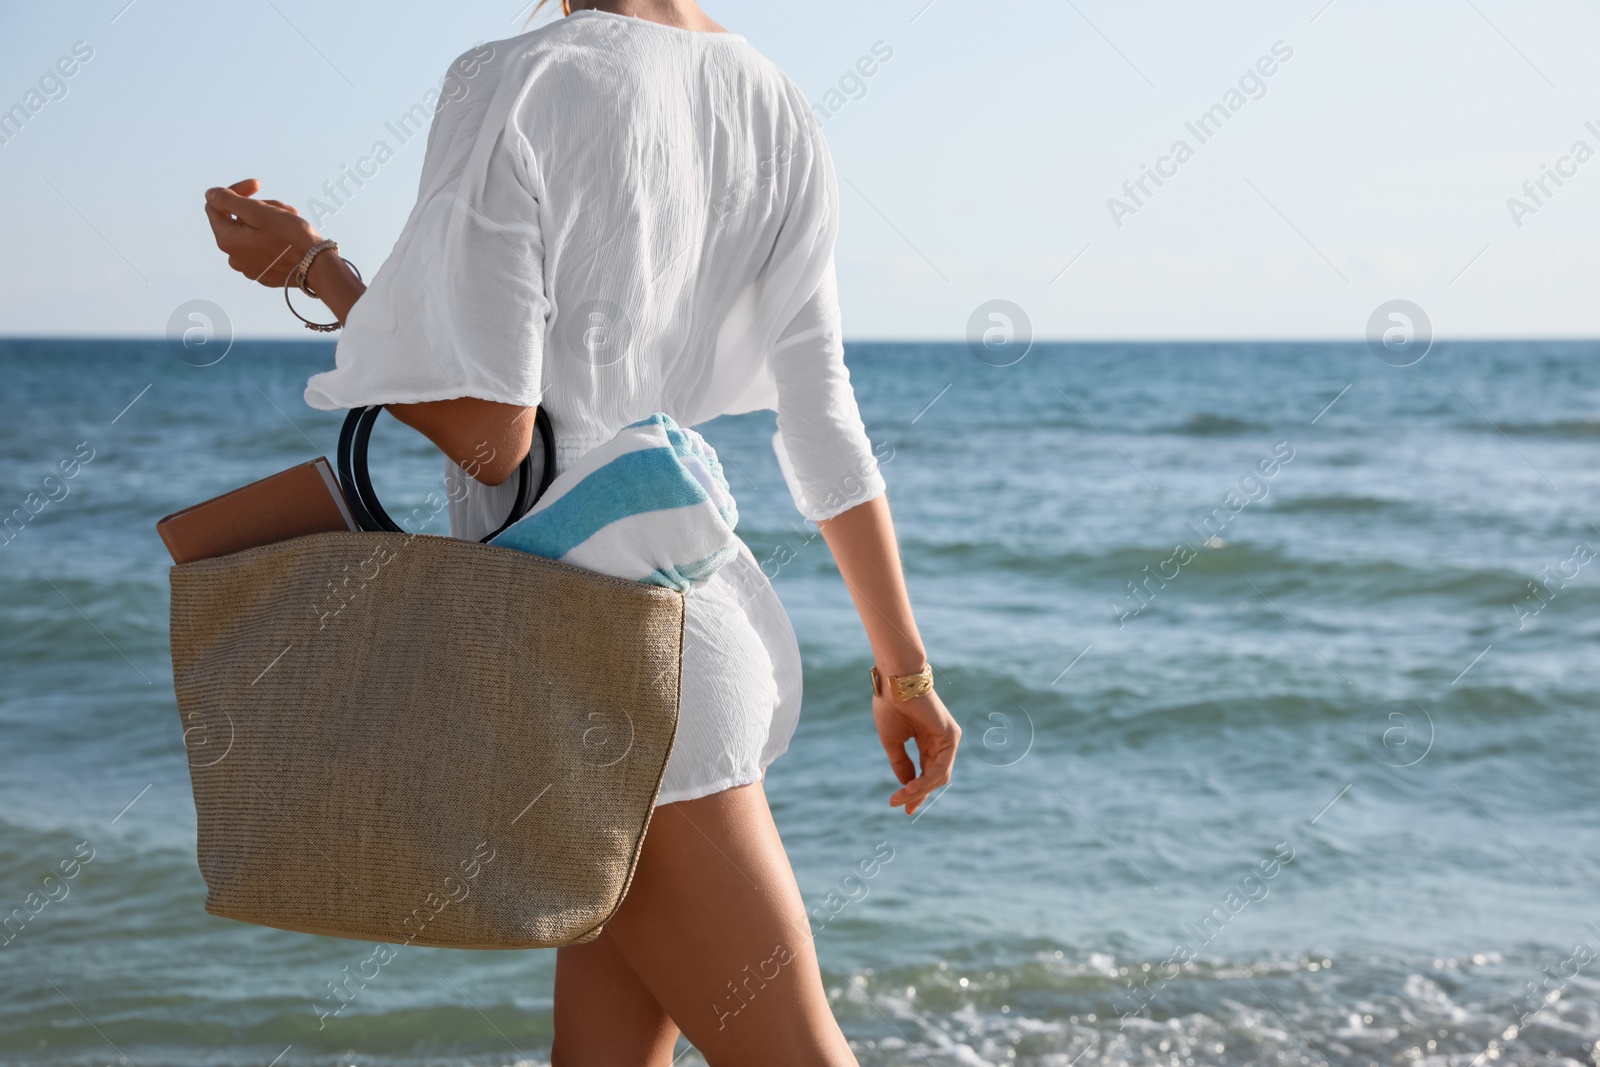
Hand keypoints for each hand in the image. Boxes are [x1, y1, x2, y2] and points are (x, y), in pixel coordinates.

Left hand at [203, 178, 321, 286]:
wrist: (318, 268)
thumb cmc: (291, 238)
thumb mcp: (258, 212)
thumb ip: (228, 200)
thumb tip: (210, 194)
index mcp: (227, 240)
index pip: (216, 205)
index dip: (236, 190)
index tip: (258, 185)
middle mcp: (233, 257)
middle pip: (237, 219)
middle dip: (258, 207)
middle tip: (283, 206)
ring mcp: (249, 267)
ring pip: (251, 233)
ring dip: (269, 220)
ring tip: (291, 219)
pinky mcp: (264, 273)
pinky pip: (262, 248)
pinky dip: (273, 237)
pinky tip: (291, 235)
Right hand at [874, 687, 959, 815]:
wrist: (895, 683)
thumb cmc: (891, 706)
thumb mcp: (893, 742)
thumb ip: (901, 763)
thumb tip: (906, 785)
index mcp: (927, 741)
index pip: (925, 772)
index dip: (913, 791)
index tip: (897, 805)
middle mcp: (940, 742)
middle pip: (933, 777)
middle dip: (917, 794)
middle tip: (899, 805)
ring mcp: (948, 739)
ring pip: (938, 777)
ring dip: (919, 790)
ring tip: (901, 797)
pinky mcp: (951, 737)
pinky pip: (941, 768)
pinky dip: (927, 780)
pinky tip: (912, 787)